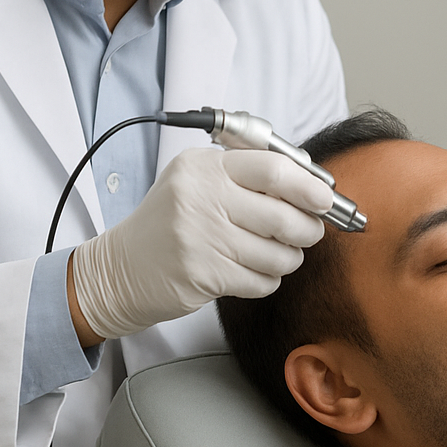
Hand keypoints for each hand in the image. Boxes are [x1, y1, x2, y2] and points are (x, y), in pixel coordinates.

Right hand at [68, 148, 333, 340]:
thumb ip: (246, 174)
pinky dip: (268, 279)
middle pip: (282, 214)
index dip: (310, 186)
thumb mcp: (196, 181)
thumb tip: (309, 183)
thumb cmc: (169, 222)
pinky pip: (261, 280)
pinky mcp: (203, 276)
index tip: (325, 199)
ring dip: (290, 258)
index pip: (273, 169)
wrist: (121, 269)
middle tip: (311, 231)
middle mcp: (200, 198)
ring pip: (277, 253)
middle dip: (308, 227)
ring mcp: (200, 239)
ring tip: (281, 254)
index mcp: (204, 167)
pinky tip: (254, 271)